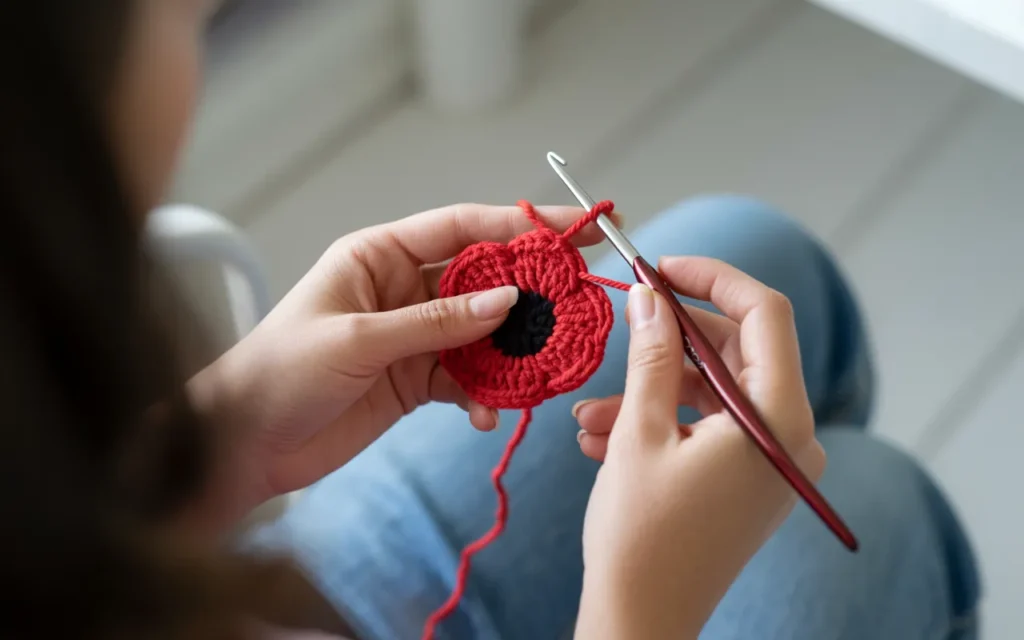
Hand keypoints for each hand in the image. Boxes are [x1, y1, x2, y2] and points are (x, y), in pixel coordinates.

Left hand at [189, 204, 614, 518]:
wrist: (244, 446)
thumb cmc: (280, 373)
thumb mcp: (359, 339)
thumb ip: (437, 321)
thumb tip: (509, 301)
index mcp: (378, 255)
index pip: (460, 227)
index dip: (516, 226)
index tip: (570, 232)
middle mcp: (401, 289)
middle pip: (480, 279)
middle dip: (528, 291)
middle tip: (576, 299)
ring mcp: (412, 336)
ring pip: (481, 333)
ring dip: (512, 351)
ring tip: (542, 366)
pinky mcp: (415, 380)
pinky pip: (466, 379)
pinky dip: (484, 394)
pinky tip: (489, 413)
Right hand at [573, 257, 824, 638]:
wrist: (641, 623)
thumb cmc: (641, 536)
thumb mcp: (640, 430)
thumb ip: (651, 353)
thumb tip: (649, 293)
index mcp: (779, 419)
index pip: (765, 313)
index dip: (712, 277)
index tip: (661, 266)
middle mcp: (791, 438)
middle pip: (737, 352)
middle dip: (672, 340)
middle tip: (623, 328)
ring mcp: (773, 463)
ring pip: (714, 392)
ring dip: (653, 390)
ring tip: (590, 415)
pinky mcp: (751, 481)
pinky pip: (710, 428)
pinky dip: (663, 422)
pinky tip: (604, 437)